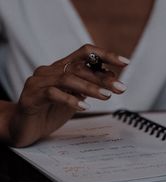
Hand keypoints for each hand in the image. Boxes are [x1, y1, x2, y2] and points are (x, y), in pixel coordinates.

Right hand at [9, 44, 128, 146]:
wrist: (23, 129)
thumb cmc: (50, 112)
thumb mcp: (74, 97)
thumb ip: (88, 86)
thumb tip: (111, 77)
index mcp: (60, 67)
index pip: (85, 53)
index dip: (105, 55)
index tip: (125, 63)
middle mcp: (49, 70)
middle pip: (79, 67)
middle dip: (102, 77)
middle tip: (120, 88)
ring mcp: (38, 82)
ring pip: (67, 78)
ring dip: (90, 87)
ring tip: (107, 96)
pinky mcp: (30, 97)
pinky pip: (52, 94)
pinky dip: (70, 99)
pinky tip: (84, 106)